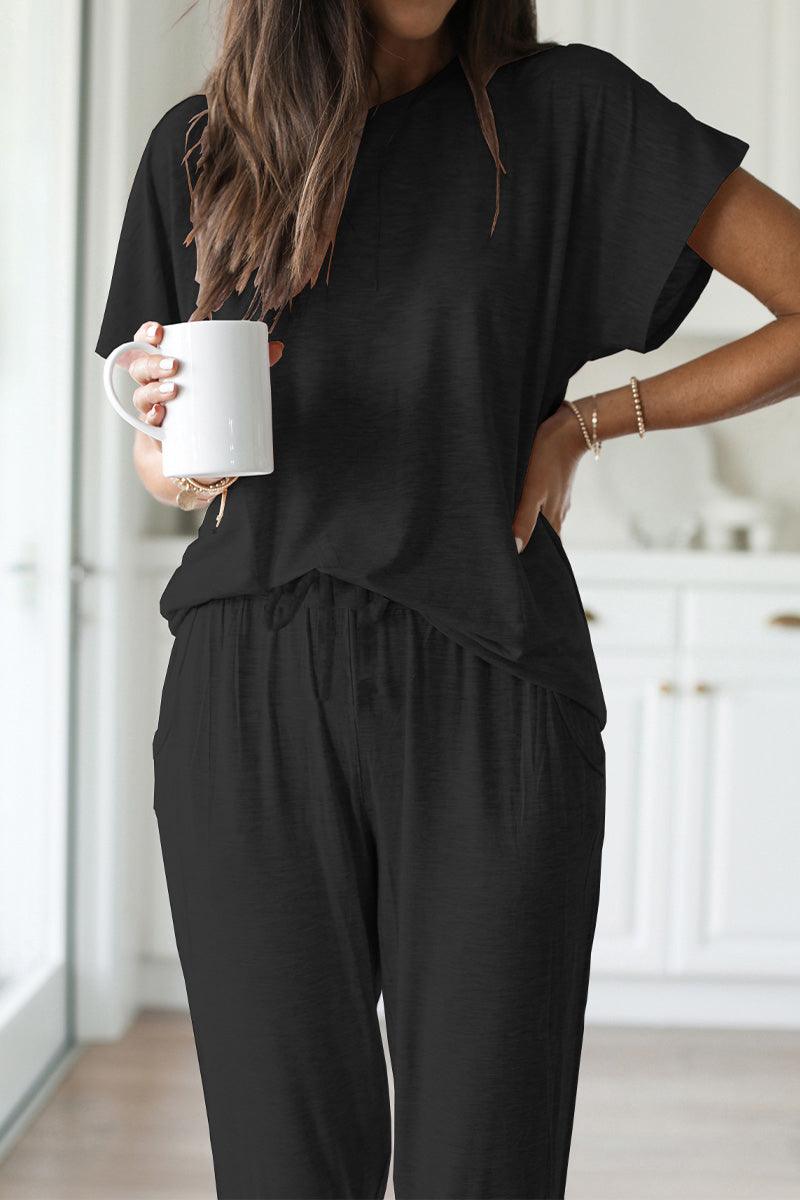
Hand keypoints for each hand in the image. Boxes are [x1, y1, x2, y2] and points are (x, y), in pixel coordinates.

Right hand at [121, 320, 285, 443]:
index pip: (146, 342)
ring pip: (141, 395)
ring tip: (173, 391)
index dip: (146, 334)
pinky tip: (159, 416)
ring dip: (153, 390)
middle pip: (141, 367)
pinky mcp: (158, 434)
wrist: (197, 452)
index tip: (159, 332)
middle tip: (174, 366)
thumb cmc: (209, 405)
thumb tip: (277, 347)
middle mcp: (152, 385)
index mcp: (165, 364)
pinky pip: (147, 425)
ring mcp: (152, 409)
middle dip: (153, 363)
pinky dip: (152, 419)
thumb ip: (249, 363)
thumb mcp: (226, 382)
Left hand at [511, 401, 587, 551]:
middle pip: (542, 537)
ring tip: (507, 531)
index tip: (516, 568)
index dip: (533, 560)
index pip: (546, 550)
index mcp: (554, 519)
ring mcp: (556, 497)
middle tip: (505, 553)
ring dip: (526, 525)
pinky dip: (529, 508)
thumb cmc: (548, 458)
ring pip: (540, 519)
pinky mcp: (552, 483)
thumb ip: (525, 520)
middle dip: (528, 545)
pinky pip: (540, 502)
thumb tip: (517, 549)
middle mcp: (557, 512)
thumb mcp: (533, 491)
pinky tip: (517, 504)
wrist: (570, 427)